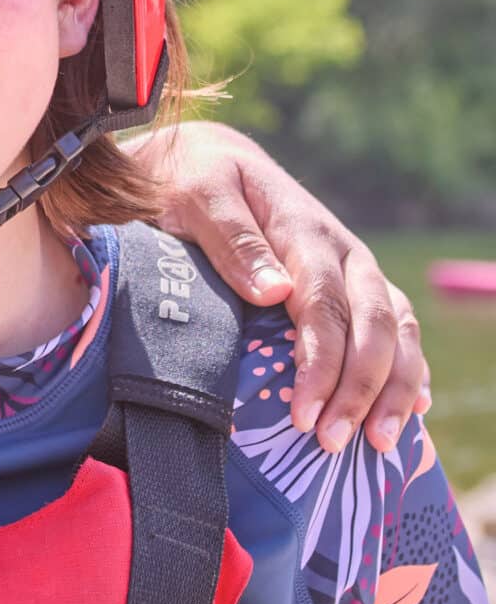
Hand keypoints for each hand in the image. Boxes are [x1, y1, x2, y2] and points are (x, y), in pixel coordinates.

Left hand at [135, 121, 426, 454]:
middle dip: (361, 390)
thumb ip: (232, 238)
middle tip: (333, 443)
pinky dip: (409, 369)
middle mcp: (343, 254)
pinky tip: (412, 410)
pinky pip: (398, 329)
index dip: (322, 364)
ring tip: (378, 444)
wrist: (206, 160)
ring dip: (394, 389)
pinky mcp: (354, 286)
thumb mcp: (198, 196)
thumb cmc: (191, 181)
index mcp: (304, 230)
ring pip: (397, 331)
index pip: (326, 306)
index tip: (305, 415)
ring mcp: (355, 270)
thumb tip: (275, 291)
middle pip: (372, 326)